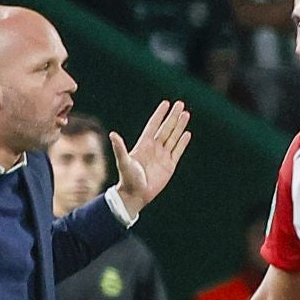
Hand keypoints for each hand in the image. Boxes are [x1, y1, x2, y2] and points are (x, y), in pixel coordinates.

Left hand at [112, 100, 192, 214]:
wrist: (135, 195)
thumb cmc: (127, 179)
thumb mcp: (123, 162)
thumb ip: (120, 148)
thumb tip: (112, 134)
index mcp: (144, 144)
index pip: (153, 125)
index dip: (159, 115)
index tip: (166, 103)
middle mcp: (154, 148)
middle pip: (166, 128)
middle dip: (173, 116)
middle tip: (180, 104)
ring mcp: (163, 156)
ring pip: (173, 137)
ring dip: (179, 126)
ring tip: (186, 114)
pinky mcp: (170, 166)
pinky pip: (178, 151)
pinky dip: (182, 142)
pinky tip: (187, 133)